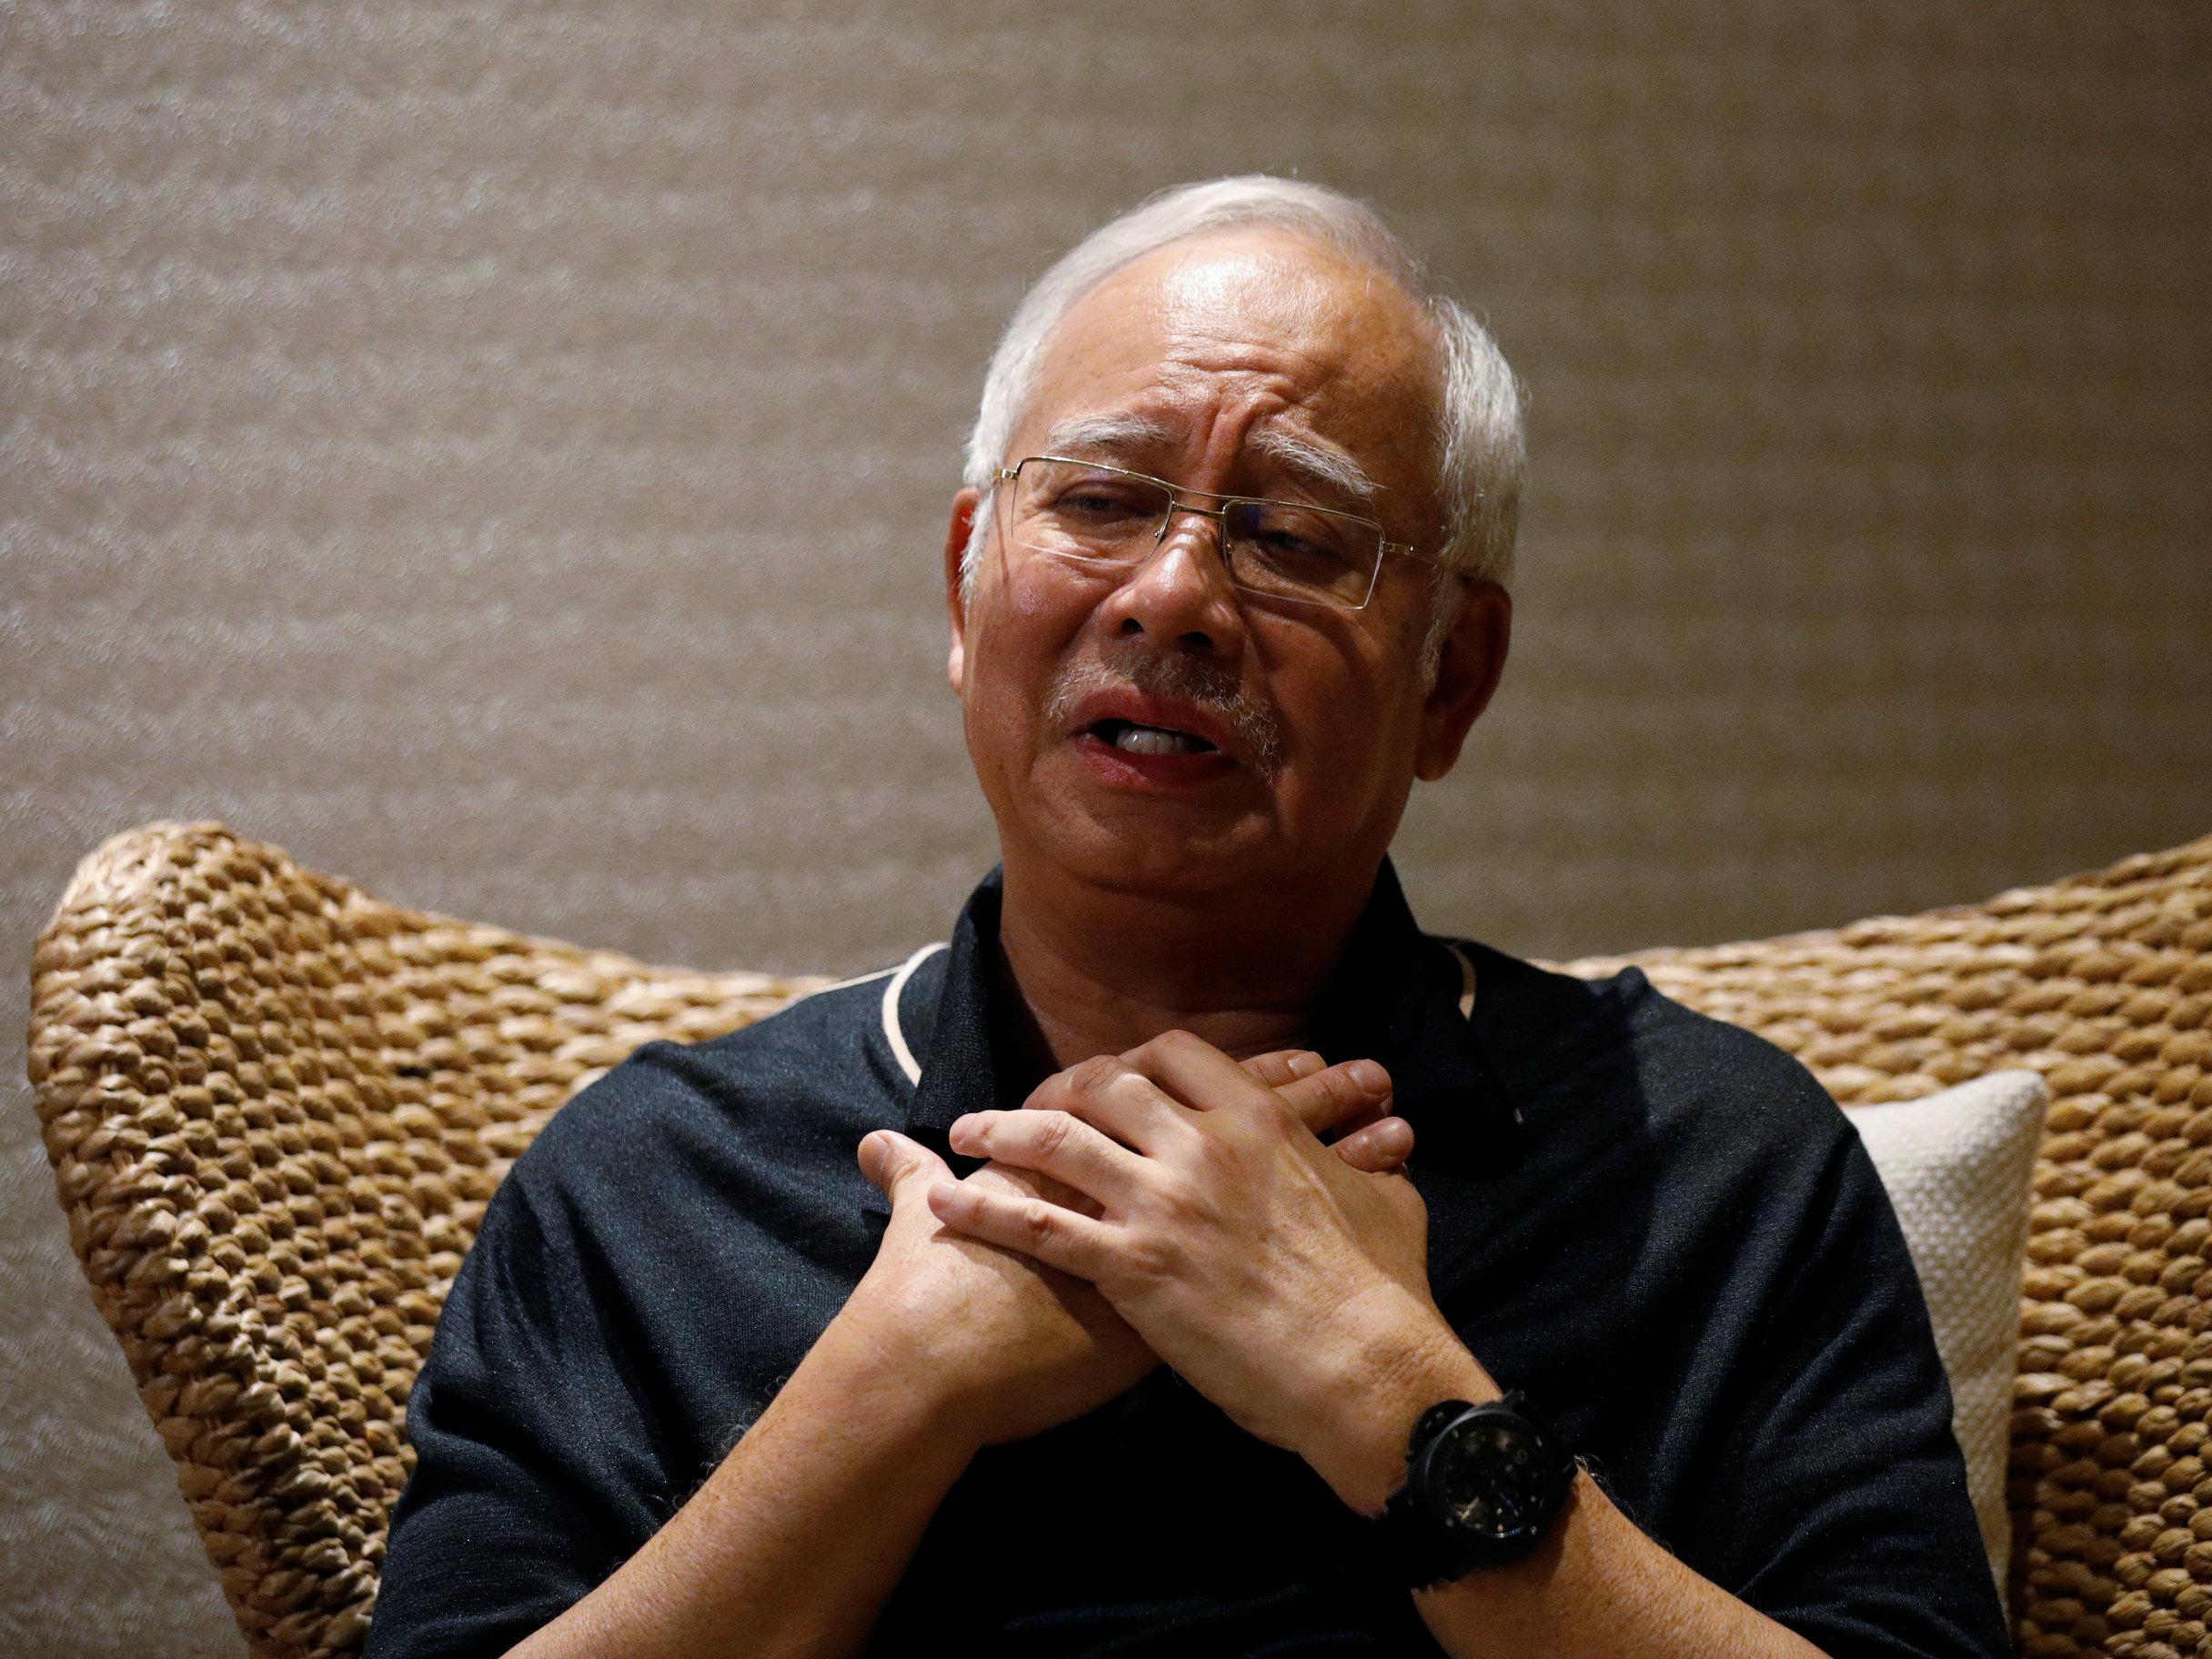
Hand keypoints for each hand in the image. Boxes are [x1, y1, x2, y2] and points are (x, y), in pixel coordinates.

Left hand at [849, 1049, 1412, 1452]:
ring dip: (999, 1132)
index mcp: (1259, 1120)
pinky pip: (1038, 1226)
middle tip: (1029, 1108)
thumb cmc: (1384, 1291)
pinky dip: (982, 1210)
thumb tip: (1392, 1148)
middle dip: (1058, 1090)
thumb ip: (1368, 1164)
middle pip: (1103, 1086)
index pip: (1174, 1054)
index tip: (1111, 1080)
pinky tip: (944, 1205)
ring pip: (1055, 1142)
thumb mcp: (1387, 1202)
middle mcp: (1201, 1146)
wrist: (1365, 1367)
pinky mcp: (1133, 1268)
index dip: (1133, 1061)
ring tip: (963, 1134)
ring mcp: (1162, 1204)